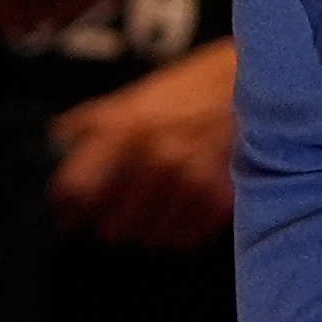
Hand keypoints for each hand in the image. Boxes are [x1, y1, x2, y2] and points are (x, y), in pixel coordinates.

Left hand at [48, 41, 236, 249]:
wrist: (266, 82)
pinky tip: (187, 203)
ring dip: (147, 227)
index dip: (66, 209)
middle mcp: (154, 158)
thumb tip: (54, 142)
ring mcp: (188, 183)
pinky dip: (181, 229)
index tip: (68, 217)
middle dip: (111, 219)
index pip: (73, 191)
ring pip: (145, 239)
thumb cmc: (205, 84)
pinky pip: (182, 240)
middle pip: (107, 226)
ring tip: (161, 201)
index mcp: (126, 127)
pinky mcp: (219, 202)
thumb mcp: (142, 92)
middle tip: (125, 204)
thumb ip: (95, 121)